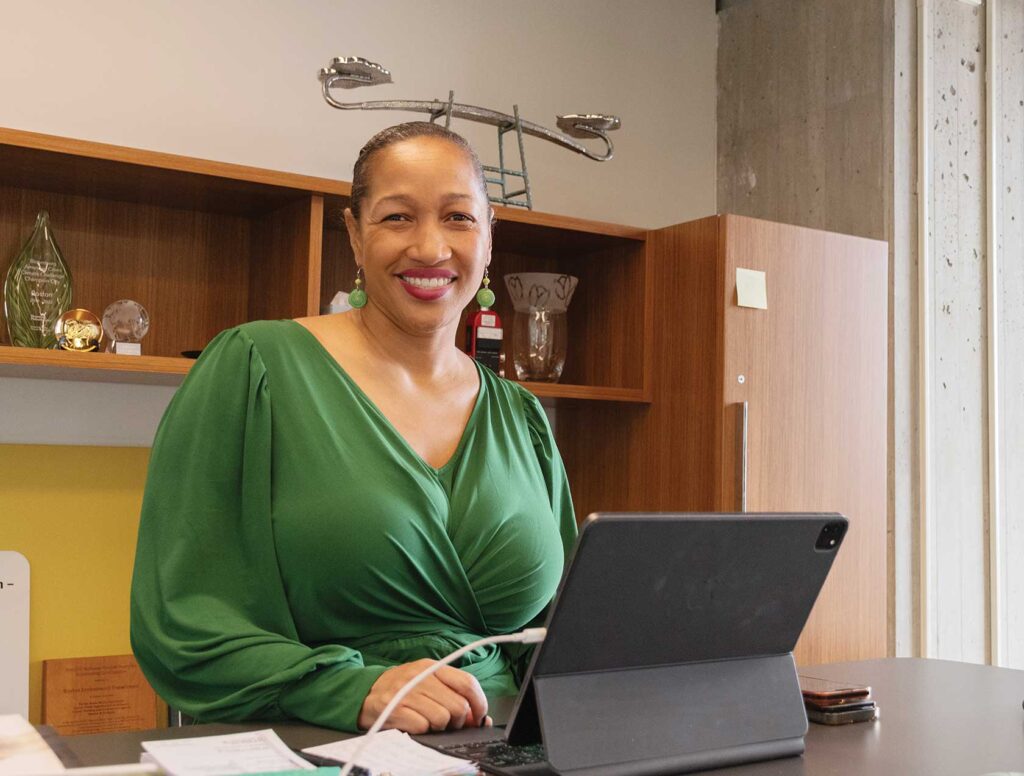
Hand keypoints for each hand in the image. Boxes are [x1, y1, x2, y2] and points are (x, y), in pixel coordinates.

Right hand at [358, 659, 489, 733]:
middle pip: (458, 705)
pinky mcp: (396, 709)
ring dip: (440, 727)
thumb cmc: (402, 690)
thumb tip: (481, 719)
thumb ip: (453, 695)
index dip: (479, 703)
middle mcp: (421, 676)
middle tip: (450, 723)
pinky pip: (423, 726)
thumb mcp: (428, 684)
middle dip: (459, 721)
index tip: (480, 716)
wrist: (365, 693)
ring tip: (429, 723)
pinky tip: (415, 725)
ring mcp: (408, 692)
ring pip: (443, 718)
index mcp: (432, 667)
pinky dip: (423, 730)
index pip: (467, 682)